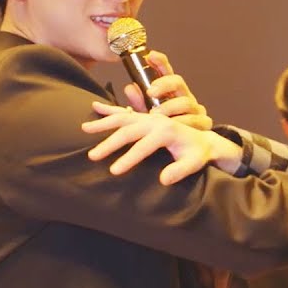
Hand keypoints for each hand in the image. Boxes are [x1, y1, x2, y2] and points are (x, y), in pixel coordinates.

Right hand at [82, 103, 240, 183]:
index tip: (114, 171)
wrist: (202, 141)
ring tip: (84, 129)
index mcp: (167, 131)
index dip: (129, 158)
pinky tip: (94, 108)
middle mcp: (156, 121)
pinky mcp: (145, 118)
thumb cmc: (197, 154)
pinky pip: (124, 111)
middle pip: (129, 131)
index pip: (144, 145)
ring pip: (123, 118)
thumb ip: (181, 170)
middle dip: (110, 143)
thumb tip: (164, 180)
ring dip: (103, 123)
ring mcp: (149, 117)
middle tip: (92, 156)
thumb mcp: (194, 163)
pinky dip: (109, 110)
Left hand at [121, 50, 212, 130]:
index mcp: (171, 91)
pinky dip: (183, 122)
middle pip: (178, 81)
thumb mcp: (146, 114)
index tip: (150, 56)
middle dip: (163, 84)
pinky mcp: (204, 122)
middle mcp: (184, 96)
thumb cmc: (162, 128)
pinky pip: (195, 119)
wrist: (184, 147)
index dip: (159, 62)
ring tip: (156, 114)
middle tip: (150, 92)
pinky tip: (173, 125)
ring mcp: (196, 108)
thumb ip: (138, 102)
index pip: (166, 71)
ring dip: (169, 107)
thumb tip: (129, 87)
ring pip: (186, 101)